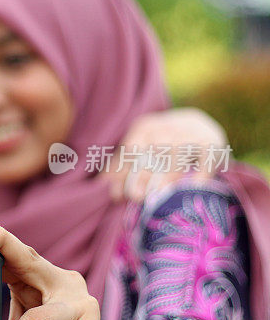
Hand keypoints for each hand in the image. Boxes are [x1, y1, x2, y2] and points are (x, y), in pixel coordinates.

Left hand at [102, 107, 226, 201]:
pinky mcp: (212, 141)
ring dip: (168, 175)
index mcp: (144, 127)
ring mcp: (191, 133)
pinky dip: (203, 171)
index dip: (123, 172)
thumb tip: (107, 190)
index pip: (131, 149)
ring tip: (159, 195)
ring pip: (178, 153)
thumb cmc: (160, 142)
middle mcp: (167, 127)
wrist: (197, 123)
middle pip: (153, 151)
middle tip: (136, 197)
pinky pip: (207, 156)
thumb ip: (122, 168)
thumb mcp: (139, 149)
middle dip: (143, 174)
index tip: (117, 194)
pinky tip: (195, 187)